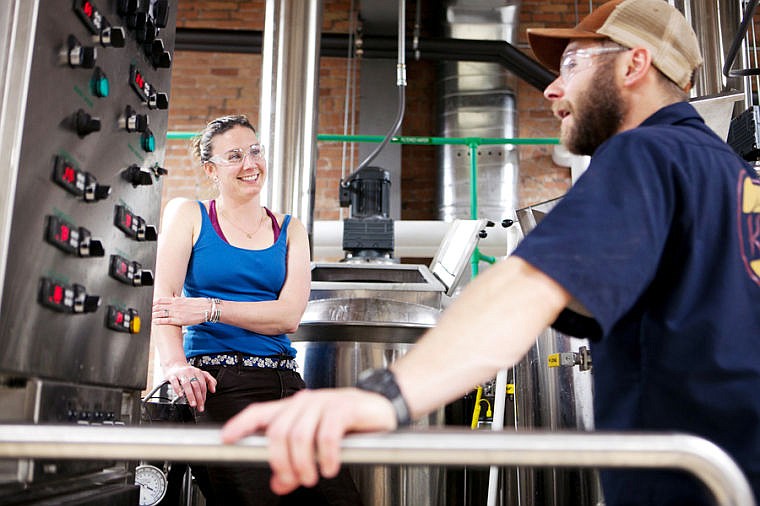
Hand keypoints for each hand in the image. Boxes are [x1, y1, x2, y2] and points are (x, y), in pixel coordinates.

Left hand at [153, 296, 210, 325]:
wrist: (207, 309)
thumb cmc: (199, 304)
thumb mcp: (188, 299)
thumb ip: (179, 300)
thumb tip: (174, 298)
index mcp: (177, 300)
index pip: (162, 299)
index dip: (154, 302)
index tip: (151, 304)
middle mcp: (175, 305)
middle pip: (159, 306)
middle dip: (152, 309)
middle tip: (148, 311)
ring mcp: (176, 313)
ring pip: (161, 313)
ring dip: (154, 315)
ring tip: (149, 316)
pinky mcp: (179, 320)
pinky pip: (166, 321)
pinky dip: (159, 321)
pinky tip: (155, 322)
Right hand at [164, 363, 216, 411]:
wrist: (174, 366)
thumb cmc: (188, 372)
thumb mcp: (201, 374)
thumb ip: (209, 381)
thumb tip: (213, 390)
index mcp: (198, 372)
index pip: (202, 384)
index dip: (203, 395)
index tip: (203, 403)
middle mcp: (190, 372)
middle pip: (196, 385)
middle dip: (198, 397)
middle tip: (199, 406)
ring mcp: (181, 374)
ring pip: (186, 384)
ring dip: (190, 395)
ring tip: (192, 404)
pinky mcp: (172, 376)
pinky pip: (174, 382)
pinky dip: (178, 389)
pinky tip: (180, 395)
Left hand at [220, 388, 396, 494]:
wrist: (382, 407)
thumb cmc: (348, 423)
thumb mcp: (317, 443)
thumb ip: (295, 462)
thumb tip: (278, 484)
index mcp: (294, 408)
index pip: (260, 412)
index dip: (241, 424)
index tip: (227, 439)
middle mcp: (305, 402)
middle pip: (278, 432)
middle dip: (281, 462)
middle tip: (292, 480)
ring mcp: (324, 402)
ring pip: (300, 435)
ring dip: (302, 463)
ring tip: (311, 478)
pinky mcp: (344, 407)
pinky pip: (327, 434)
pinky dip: (326, 455)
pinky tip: (330, 467)